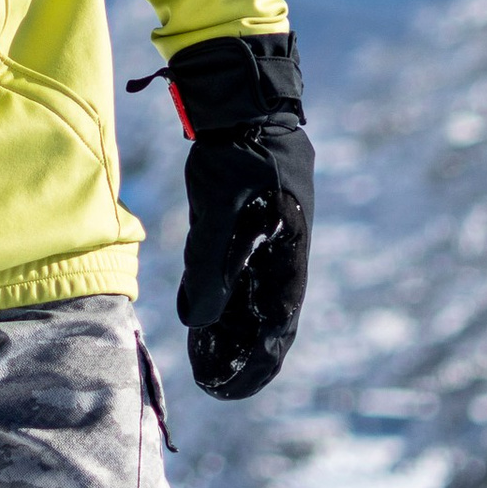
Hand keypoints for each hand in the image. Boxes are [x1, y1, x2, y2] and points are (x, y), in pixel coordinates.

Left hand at [167, 35, 312, 400]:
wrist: (242, 98)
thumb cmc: (236, 149)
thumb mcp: (218, 206)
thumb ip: (208, 264)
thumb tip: (197, 321)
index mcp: (290, 253)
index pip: (278, 327)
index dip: (256, 363)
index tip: (230, 389)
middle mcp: (282, 253)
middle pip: (263, 320)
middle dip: (238, 354)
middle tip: (209, 384)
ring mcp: (265, 240)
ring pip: (247, 300)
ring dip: (226, 331)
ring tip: (200, 360)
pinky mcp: (245, 226)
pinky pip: (233, 274)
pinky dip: (217, 299)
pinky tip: (196, 318)